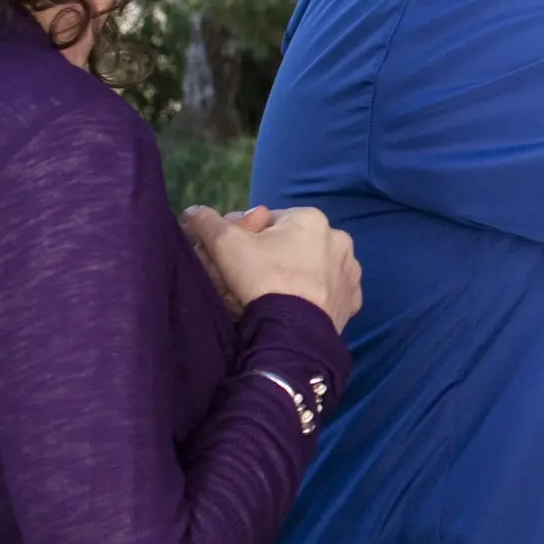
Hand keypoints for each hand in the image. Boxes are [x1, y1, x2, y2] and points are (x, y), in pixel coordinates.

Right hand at [183, 204, 362, 327]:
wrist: (292, 331)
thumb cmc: (261, 279)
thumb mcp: (225, 244)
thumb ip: (207, 222)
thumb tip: (191, 212)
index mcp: (312, 218)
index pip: (271, 221)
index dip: (248, 237)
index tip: (236, 256)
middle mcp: (339, 239)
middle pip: (295, 244)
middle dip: (275, 255)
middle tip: (253, 278)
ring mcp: (349, 271)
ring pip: (314, 267)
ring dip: (297, 274)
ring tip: (275, 294)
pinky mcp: (353, 300)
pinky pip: (330, 292)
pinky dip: (315, 296)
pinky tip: (297, 306)